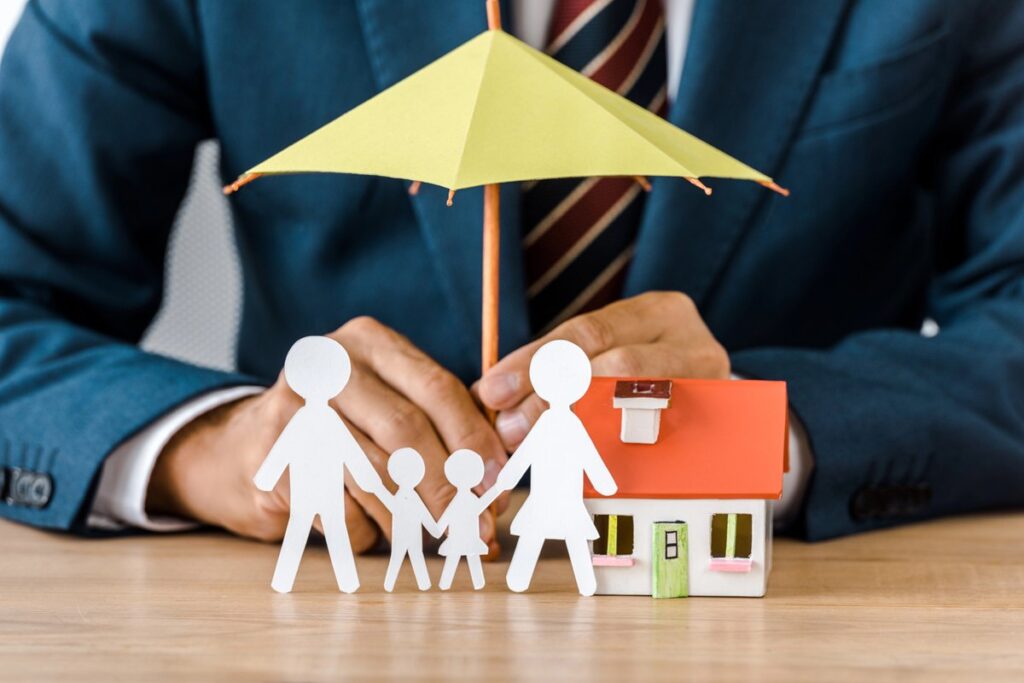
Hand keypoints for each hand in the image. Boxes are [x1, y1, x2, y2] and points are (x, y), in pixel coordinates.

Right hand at [148, 317, 509, 548]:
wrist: (243, 449)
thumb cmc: (340, 428)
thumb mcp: (388, 403)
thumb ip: (442, 425)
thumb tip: (495, 478)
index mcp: (368, 341)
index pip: (437, 388)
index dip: (473, 440)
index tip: (496, 482)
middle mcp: (327, 365)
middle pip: (406, 431)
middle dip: (448, 485)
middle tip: (475, 525)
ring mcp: (294, 411)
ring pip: (376, 476)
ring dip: (414, 519)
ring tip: (432, 536)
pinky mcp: (275, 461)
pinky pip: (342, 511)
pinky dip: (368, 532)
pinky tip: (368, 528)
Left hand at [475, 292, 729, 449]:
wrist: (720, 408)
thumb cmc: (645, 379)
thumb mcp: (608, 356)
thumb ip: (556, 368)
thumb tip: (492, 396)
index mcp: (659, 311)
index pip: (588, 332)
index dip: (535, 362)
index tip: (493, 390)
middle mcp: (691, 341)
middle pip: (613, 365)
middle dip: (552, 396)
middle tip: (510, 427)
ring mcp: (710, 385)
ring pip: (637, 401)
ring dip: (576, 425)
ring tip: (533, 444)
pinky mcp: (712, 427)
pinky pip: (655, 440)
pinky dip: (608, 451)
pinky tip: (572, 463)